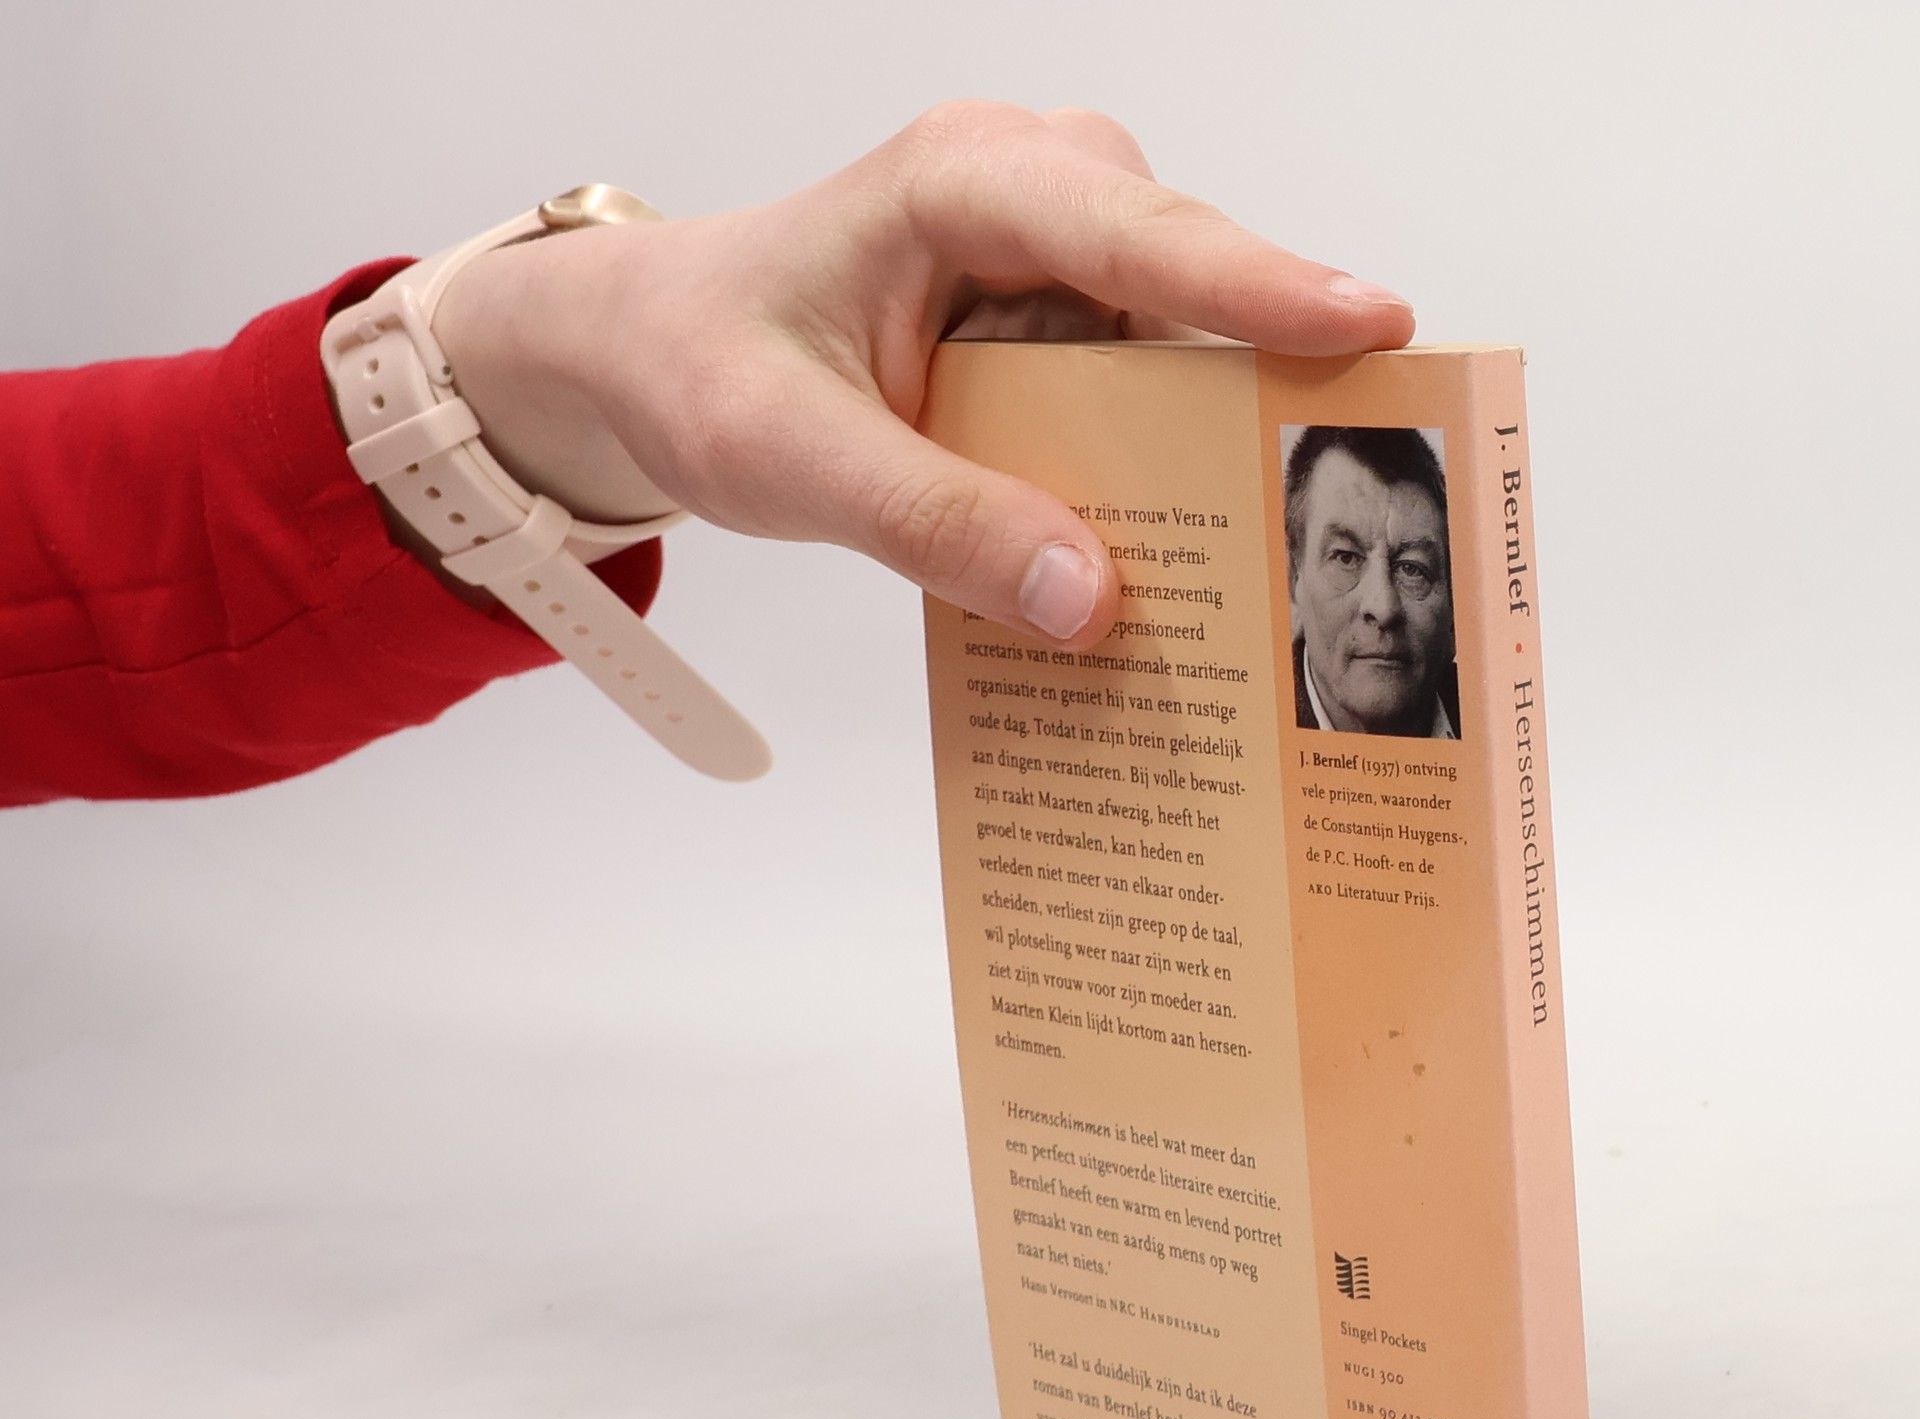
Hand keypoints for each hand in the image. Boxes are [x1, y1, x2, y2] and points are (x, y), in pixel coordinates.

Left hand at [433, 102, 1413, 649]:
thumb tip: (1088, 598)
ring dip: (1208, 439)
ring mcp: (1048, 263)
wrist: (646, 355)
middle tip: (1342, 480)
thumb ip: (934, 523)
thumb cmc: (699, 363)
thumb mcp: (793, 457)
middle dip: (1263, 379)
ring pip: (1173, 345)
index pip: (1133, 232)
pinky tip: (1163, 541)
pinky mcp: (1050, 328)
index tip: (1372, 329)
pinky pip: (1132, 392)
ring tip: (1263, 541)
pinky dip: (1150, 464)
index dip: (1257, 287)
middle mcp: (1026, 198)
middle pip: (1186, 284)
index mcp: (959, 183)